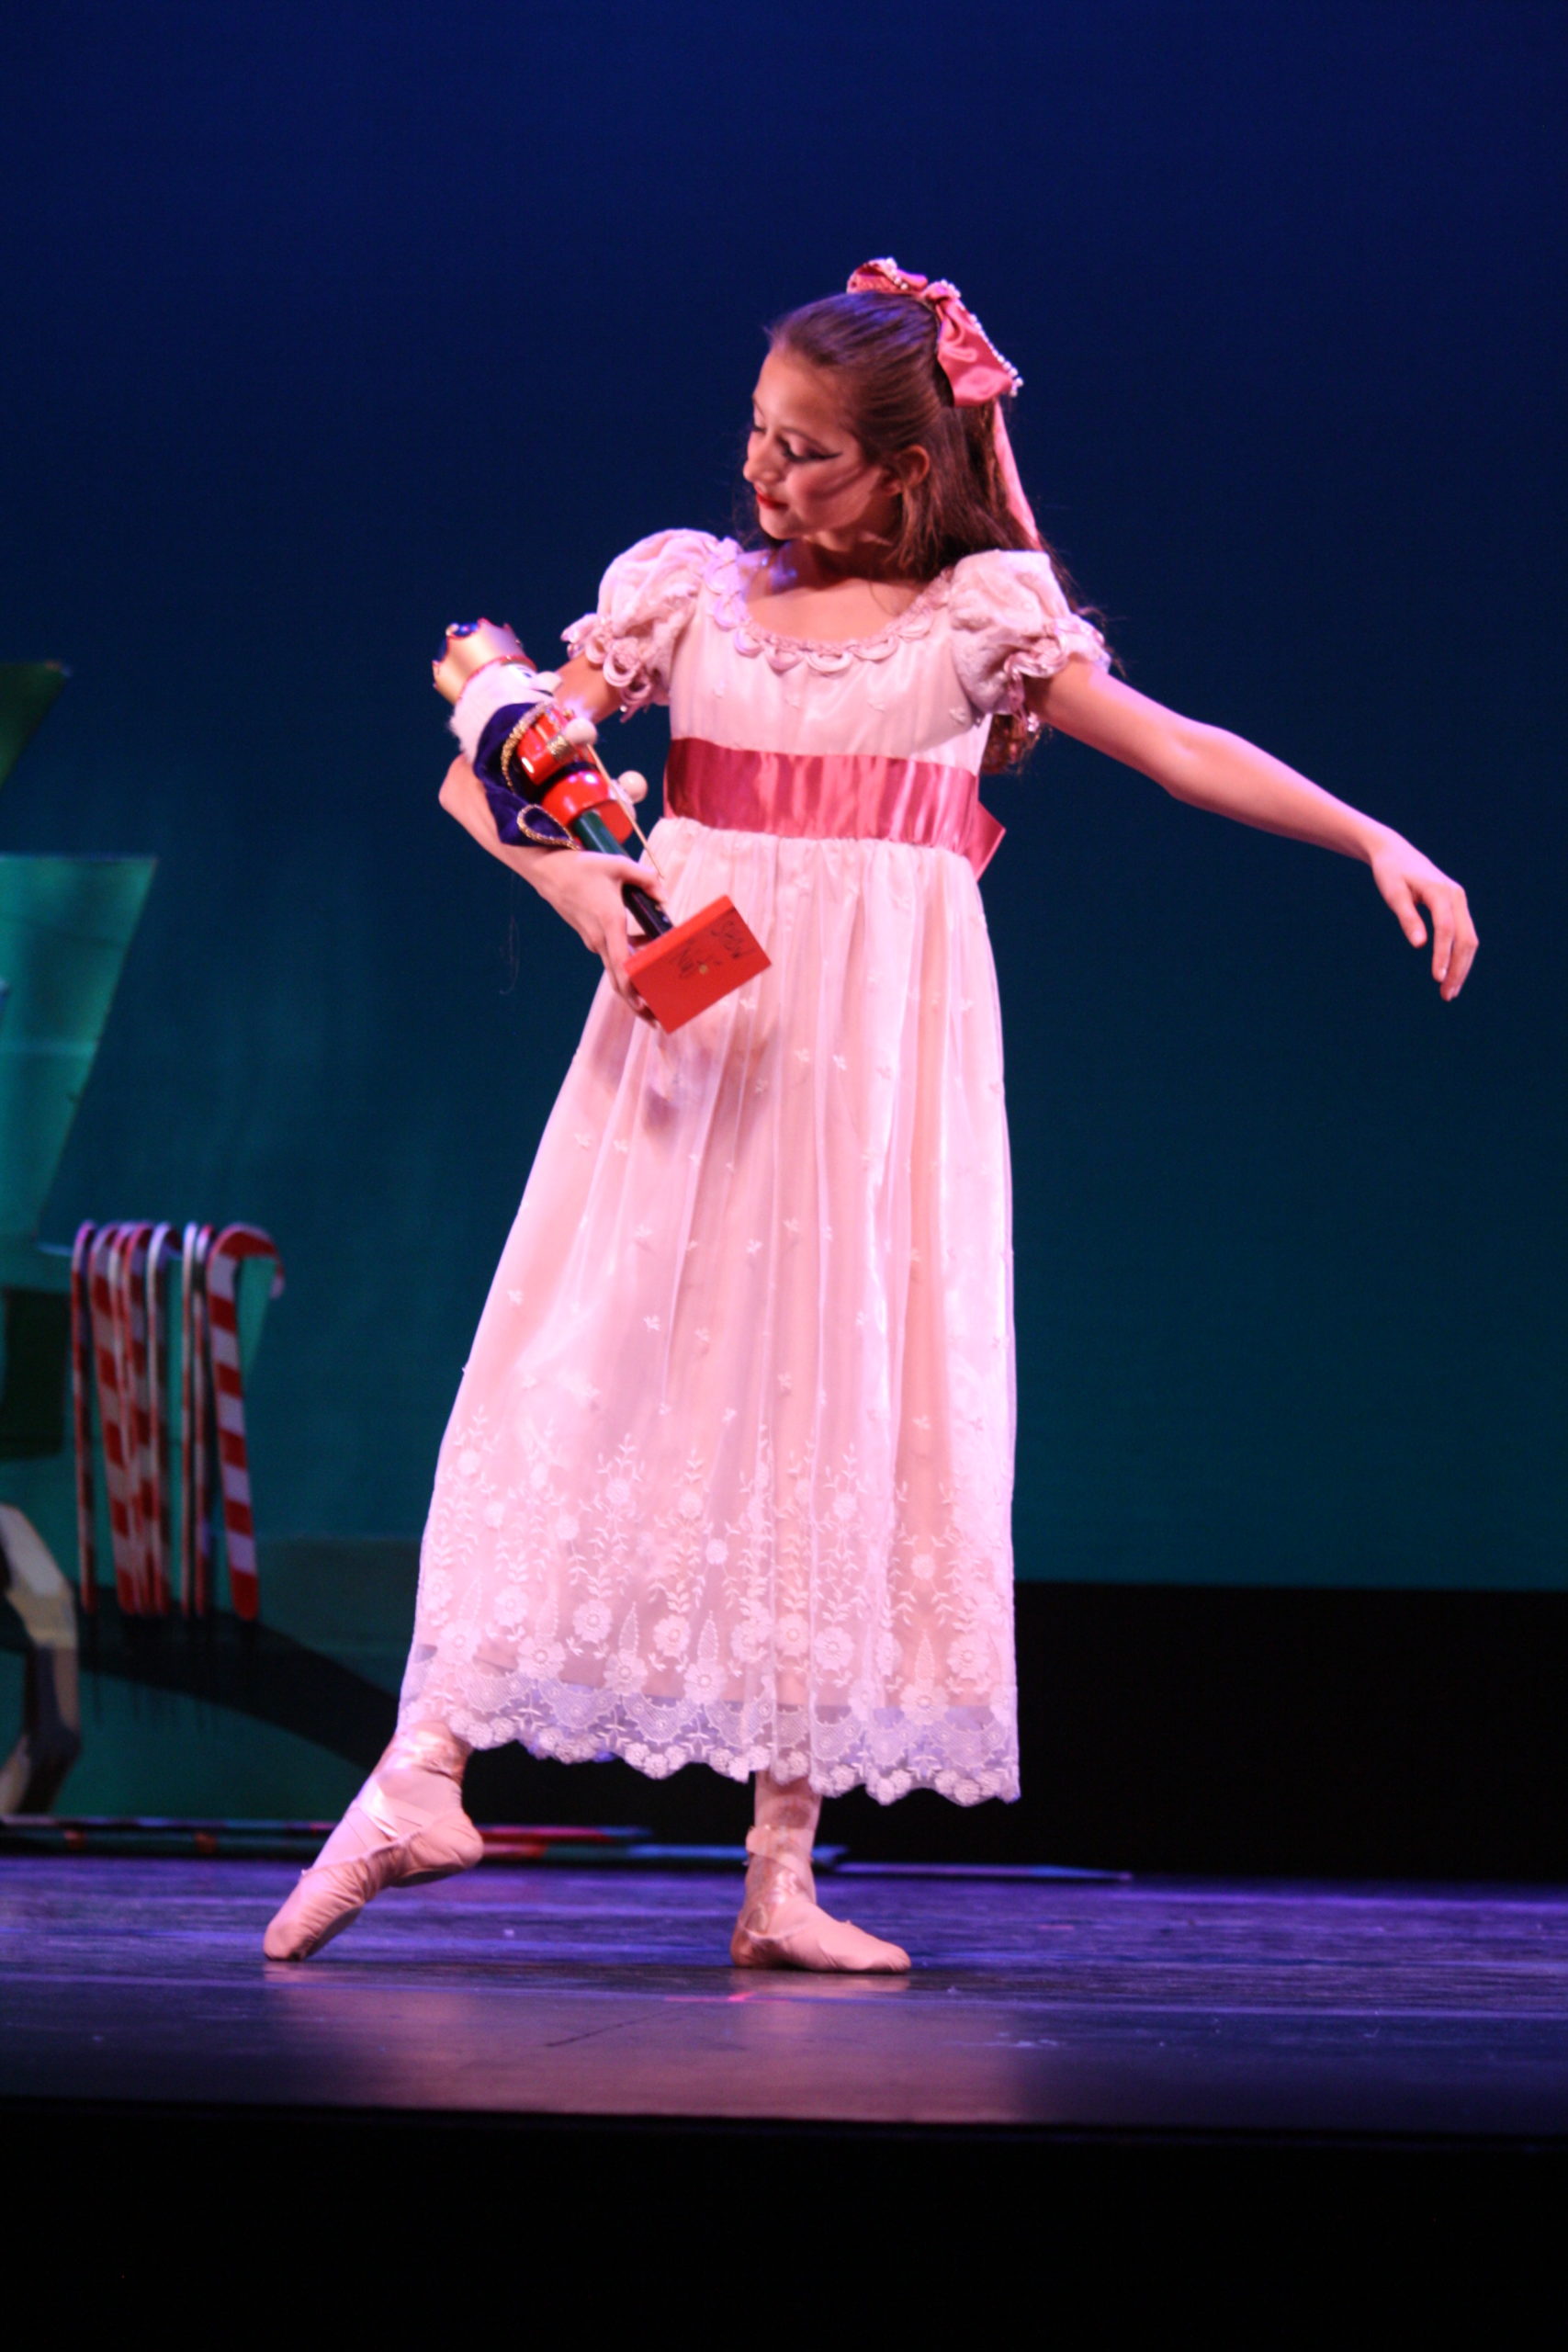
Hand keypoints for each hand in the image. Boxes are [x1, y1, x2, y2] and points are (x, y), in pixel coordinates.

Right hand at [530, 849, 663, 1020]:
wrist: (547, 869)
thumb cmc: (583, 866)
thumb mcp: (620, 865)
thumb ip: (648, 880)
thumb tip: (664, 899)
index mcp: (609, 922)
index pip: (621, 964)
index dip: (633, 988)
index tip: (645, 1006)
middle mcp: (599, 938)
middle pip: (617, 979)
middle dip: (635, 1002)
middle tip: (655, 1019)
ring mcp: (592, 939)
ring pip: (615, 967)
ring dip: (634, 979)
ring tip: (656, 987)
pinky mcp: (588, 936)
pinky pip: (610, 954)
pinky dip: (626, 960)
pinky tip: (644, 947)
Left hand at [1369, 834, 1478, 1000]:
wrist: (1395, 853)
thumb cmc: (1391, 873)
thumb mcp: (1393, 894)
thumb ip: (1407, 918)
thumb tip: (1419, 945)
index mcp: (1440, 891)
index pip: (1446, 930)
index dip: (1442, 955)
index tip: (1436, 979)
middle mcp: (1456, 896)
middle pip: (1465, 938)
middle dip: (1457, 968)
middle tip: (1446, 995)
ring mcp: (1459, 901)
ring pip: (1469, 939)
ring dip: (1461, 966)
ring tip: (1449, 992)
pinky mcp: (1456, 907)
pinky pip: (1464, 934)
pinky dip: (1459, 956)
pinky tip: (1451, 974)